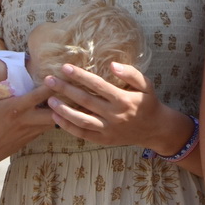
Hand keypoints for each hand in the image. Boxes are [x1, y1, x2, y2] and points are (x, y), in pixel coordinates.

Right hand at [0, 63, 56, 168]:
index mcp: (15, 109)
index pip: (40, 95)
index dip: (52, 84)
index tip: (60, 73)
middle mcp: (26, 121)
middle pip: (55, 112)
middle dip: (63, 101)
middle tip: (68, 89)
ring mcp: (28, 133)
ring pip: (52, 122)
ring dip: (58, 111)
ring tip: (63, 99)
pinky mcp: (26, 141)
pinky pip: (43, 130)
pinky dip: (50, 121)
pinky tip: (49, 112)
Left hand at [45, 62, 181, 151]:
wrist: (155, 129)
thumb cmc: (148, 103)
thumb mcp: (147, 85)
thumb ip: (131, 73)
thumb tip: (112, 65)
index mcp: (123, 99)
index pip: (97, 85)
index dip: (80, 76)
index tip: (65, 67)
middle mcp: (114, 115)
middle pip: (85, 101)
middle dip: (65, 89)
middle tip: (49, 80)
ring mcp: (107, 129)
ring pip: (81, 120)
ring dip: (63, 110)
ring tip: (50, 100)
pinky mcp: (103, 139)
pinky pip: (83, 133)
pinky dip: (68, 127)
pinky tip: (56, 118)